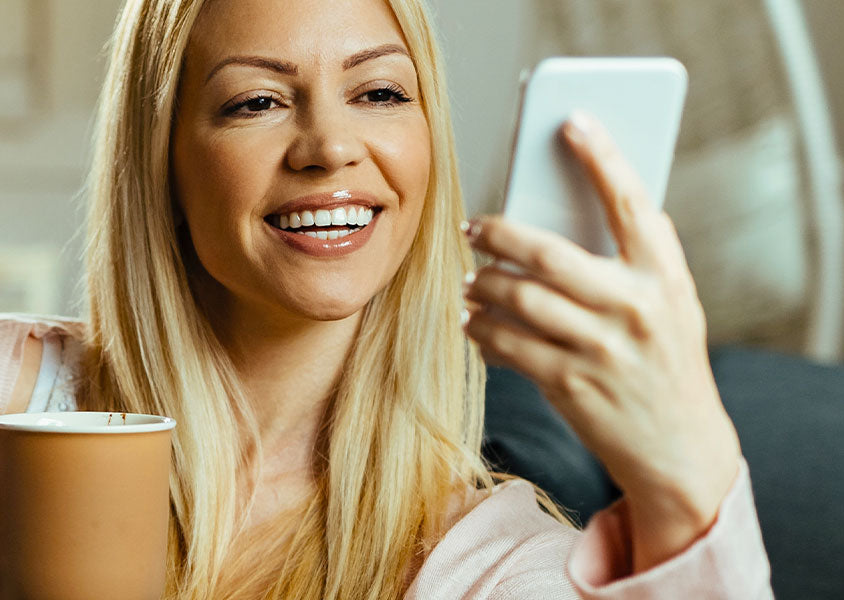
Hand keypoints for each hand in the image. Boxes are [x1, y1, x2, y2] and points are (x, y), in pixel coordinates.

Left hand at [463, 111, 742, 569]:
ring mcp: (600, 349)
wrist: (680, 446)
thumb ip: (631, 261)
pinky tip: (474, 325)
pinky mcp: (570, 385)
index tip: (572, 120)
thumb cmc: (665, 359)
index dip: (601, 157)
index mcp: (665, 277)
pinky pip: (507, 344)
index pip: (632, 203)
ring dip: (481, 285)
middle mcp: (635, 308)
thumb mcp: (670, 304)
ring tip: (472, 281)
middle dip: (499, 234)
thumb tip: (563, 208)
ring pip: (517, 299)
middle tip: (473, 227)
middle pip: (547, 254)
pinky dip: (482, 330)